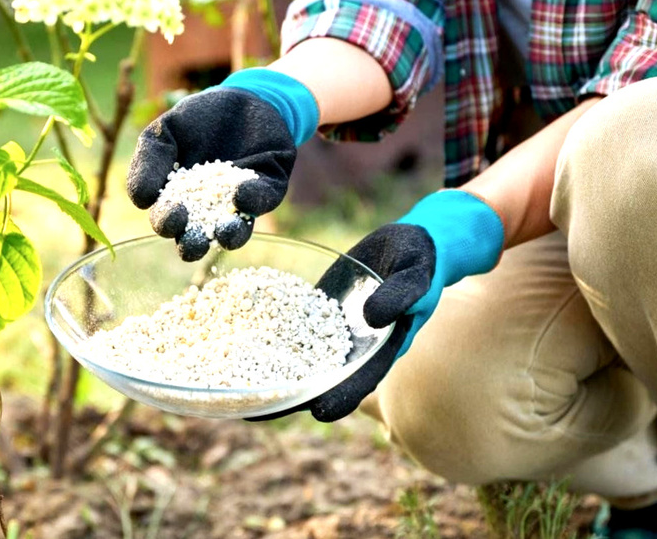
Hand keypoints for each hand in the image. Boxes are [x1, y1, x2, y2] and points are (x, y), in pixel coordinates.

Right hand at [126, 69, 317, 260]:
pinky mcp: (268, 190)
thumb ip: (148, 162)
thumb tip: (140, 201)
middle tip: (191, 234)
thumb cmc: (196, 119)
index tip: (172, 213)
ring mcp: (239, 204)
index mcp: (178, 201)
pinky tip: (242, 191)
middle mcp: (208, 211)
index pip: (168, 222)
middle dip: (192, 243)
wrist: (242, 96)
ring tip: (225, 230)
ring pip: (234, 232)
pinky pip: (262, 201)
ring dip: (229, 235)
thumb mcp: (164, 133)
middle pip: (197, 240)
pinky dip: (253, 200)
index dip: (167, 223)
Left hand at [247, 190, 505, 421]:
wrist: (412, 243)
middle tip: (255, 412)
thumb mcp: (418, 277)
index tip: (319, 413)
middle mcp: (353, 346)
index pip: (360, 381)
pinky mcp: (315, 308)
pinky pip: (289, 324)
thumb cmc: (423, 263)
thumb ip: (401, 297)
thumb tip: (373, 318)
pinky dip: (267, 335)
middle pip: (320, 379)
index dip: (340, 398)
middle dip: (290, 396)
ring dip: (270, 372)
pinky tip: (235, 338)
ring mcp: (331, 329)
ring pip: (299, 357)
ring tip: (233, 388)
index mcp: (381, 348)